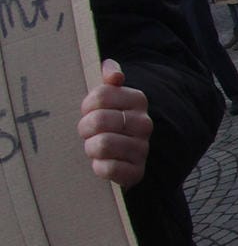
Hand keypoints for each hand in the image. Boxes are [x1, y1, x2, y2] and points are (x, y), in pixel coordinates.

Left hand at [77, 59, 151, 186]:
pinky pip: (108, 168)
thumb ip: (110, 77)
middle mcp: (145, 123)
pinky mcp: (137, 171)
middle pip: (99, 120)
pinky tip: (102, 162)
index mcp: (138, 100)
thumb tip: (113, 73)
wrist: (123, 156)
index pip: (100, 95)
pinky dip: (99, 167)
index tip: (88, 112)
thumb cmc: (109, 121)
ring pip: (102, 144)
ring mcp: (143, 148)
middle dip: (85, 128)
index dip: (86, 106)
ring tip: (95, 147)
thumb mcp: (109, 97)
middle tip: (89, 133)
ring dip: (90, 148)